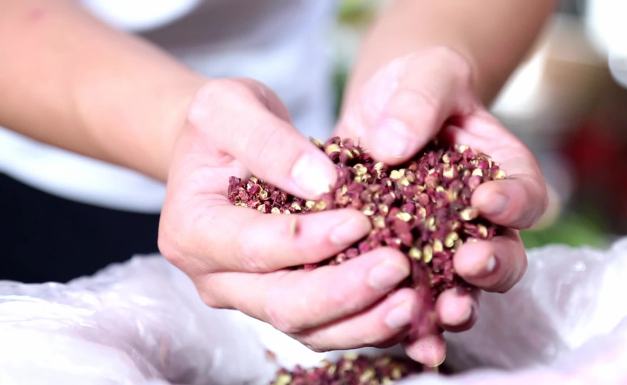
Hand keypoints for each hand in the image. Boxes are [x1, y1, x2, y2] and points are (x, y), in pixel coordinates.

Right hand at [159, 79, 420, 351]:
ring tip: (411, 300)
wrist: (221, 150)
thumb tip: (322, 184)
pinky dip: (365, 322)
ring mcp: (248, 297)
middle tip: (397, 267)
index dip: (308, 241)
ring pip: (307, 328)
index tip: (359, 221)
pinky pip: (325, 326)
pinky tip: (403, 308)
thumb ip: (269, 141)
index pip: (254, 248)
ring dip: (362, 320)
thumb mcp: (231, 108)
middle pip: (282, 304)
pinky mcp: (281, 302)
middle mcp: (216, 278)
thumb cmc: (221, 124)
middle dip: (344, 291)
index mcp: (193, 232)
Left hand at [336, 47, 547, 365]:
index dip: (513, 202)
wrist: (385, 108)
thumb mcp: (428, 76)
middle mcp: (480, 220)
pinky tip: (403, 335)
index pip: (524, 193)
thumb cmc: (420, 85)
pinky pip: (413, 295)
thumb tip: (393, 147)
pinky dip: (412, 319)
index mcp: (502, 173)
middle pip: (505, 254)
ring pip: (463, 288)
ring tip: (441, 315)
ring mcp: (442, 245)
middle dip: (491, 266)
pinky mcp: (402, 259)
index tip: (485, 199)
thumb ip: (420, 103)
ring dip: (456, 305)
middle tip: (470, 264)